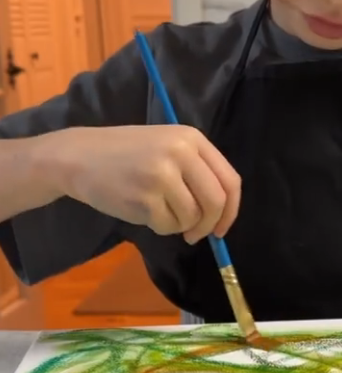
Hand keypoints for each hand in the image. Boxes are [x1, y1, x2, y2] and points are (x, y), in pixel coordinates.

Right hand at [53, 124, 240, 243]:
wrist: (80, 156)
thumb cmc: (125, 154)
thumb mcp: (166, 146)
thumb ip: (196, 171)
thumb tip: (221, 213)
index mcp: (191, 138)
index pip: (230, 180)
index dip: (231, 210)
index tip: (221, 227)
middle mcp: (181, 153)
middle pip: (216, 202)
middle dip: (209, 225)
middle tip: (196, 235)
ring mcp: (163, 175)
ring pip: (191, 218)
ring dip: (179, 225)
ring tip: (158, 211)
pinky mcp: (146, 199)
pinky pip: (168, 227)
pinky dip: (160, 227)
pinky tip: (142, 210)